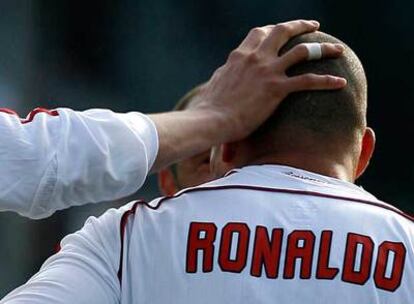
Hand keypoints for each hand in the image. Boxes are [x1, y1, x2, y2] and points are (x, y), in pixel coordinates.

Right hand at [190, 20, 346, 142]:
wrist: (211, 119)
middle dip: (300, 26)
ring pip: (302, 51)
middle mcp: (256, 57)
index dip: (273, 29)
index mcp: (240, 55)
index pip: (260, 33)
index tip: (282, 31)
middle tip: (314, 26)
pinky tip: (341, 83)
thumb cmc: (211, 107)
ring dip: (323, 49)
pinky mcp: (276, 88)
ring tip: (337, 50)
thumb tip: (226, 72)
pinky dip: (327, 81)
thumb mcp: (216, 82)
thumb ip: (226, 73)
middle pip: (282, 32)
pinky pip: (308, 81)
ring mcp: (267, 71)